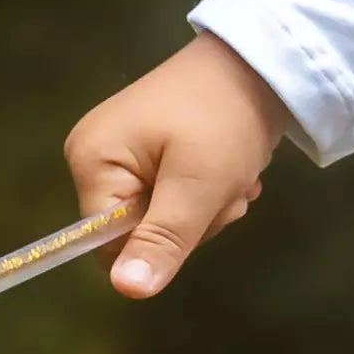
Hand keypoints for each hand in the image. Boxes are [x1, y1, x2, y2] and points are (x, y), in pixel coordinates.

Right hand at [65, 36, 290, 297]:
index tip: (196, 212)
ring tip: (232, 174)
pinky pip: (174, 198)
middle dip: (190, 221)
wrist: (261, 62)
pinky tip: (230, 169)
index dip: (156, 240)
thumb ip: (162, 239)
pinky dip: (208, 192)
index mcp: (91, 160)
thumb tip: (127, 291)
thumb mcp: (199, 185)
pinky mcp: (151, 153)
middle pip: (136, 232)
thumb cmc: (226, 117)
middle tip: (223, 189)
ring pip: (162, 219)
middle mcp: (95, 156)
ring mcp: (123, 154)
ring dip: (207, 208)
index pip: (106, 244)